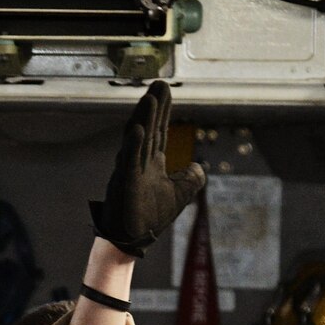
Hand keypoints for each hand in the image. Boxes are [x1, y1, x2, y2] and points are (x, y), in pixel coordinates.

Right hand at [90, 81, 205, 258]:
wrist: (131, 241)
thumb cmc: (150, 218)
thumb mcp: (179, 195)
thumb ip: (190, 179)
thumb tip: (200, 166)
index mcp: (151, 163)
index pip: (158, 131)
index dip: (163, 110)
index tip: (166, 89)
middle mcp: (138, 162)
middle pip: (147, 128)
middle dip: (153, 106)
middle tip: (159, 83)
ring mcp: (129, 172)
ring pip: (136, 140)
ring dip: (143, 119)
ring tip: (150, 99)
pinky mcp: (124, 186)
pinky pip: (127, 162)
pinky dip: (132, 146)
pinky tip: (138, 129)